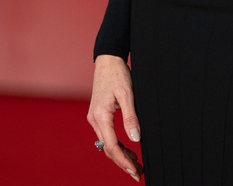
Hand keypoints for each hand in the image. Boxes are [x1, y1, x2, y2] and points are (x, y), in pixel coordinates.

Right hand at [87, 54, 143, 180]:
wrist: (108, 60)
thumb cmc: (118, 73)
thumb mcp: (127, 94)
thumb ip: (131, 117)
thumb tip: (135, 139)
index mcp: (100, 115)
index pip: (112, 146)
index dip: (124, 160)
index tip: (135, 170)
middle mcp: (94, 119)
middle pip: (108, 149)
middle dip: (123, 162)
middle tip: (138, 172)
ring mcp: (95, 118)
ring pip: (107, 144)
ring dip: (121, 155)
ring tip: (136, 164)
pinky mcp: (98, 115)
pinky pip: (107, 135)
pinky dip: (117, 144)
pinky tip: (128, 149)